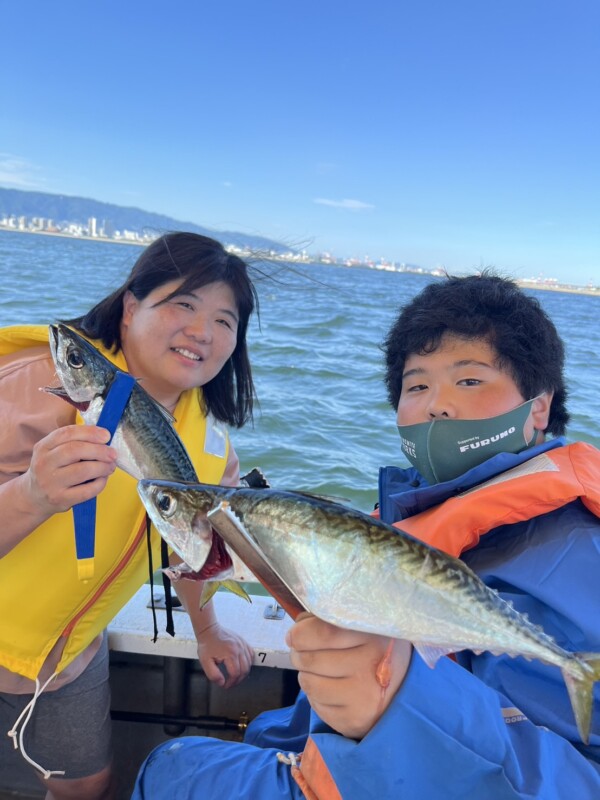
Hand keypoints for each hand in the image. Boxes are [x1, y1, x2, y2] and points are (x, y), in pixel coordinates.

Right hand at [23, 425, 117, 515]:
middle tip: (113, 454)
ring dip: (103, 467)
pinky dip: (100, 483)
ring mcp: (51, 483)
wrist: (34, 497)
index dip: (90, 432)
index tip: (106, 436)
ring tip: (110, 466)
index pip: (67, 433)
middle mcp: (44, 463)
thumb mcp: (54, 451)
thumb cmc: (52, 469)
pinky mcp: (60, 499)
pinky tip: (102, 479)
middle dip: (100, 450)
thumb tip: (104, 438)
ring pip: (83, 470)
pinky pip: (87, 490)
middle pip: (75, 450)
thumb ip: (74, 442)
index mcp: (43, 447)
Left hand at [196, 622, 253, 688]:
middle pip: (244, 670)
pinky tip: (242, 665)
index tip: (225, 685)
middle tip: (231, 683)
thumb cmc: (207, 645)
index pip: (235, 674)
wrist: (209, 630)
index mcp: (230, 654)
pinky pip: (250, 654)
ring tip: (235, 676)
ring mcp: (242, 644)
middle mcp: (239, 649)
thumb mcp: (205, 662)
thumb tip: (222, 682)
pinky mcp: (243, 642)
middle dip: (238, 680)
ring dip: (243, 672)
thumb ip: (213, 675)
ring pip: (249, 663)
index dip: (231, 683)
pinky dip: (248, 662)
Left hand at [286, 613, 411, 739]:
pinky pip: (315, 705)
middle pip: (309, 659)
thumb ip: (329, 620)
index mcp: (374, 636)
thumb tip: (296, 631)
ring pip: (308, 683)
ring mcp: (362, 698)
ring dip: (307, 675)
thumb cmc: (376, 650)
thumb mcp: (362, 626)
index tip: (296, 635)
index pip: (323, 632)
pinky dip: (317, 695)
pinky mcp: (353, 722)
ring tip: (322, 671)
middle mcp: (370, 668)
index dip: (301, 633)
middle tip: (305, 652)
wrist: (404, 690)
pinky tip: (333, 689)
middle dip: (299, 654)